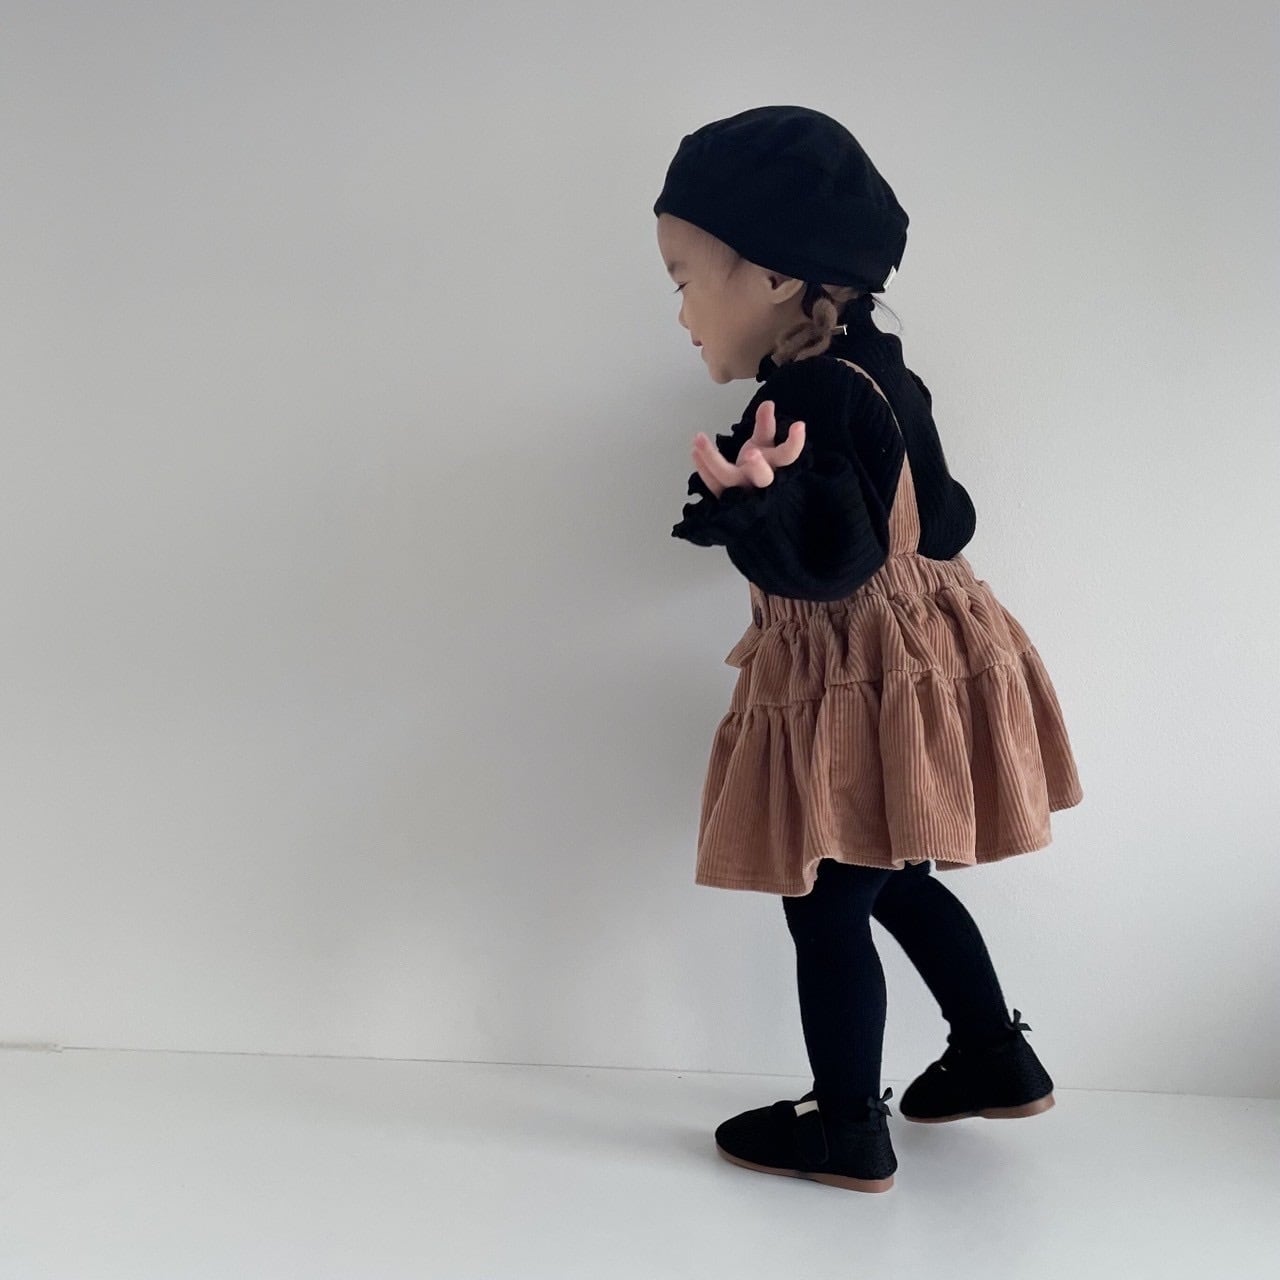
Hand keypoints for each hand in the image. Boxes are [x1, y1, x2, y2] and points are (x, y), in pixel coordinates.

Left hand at [691, 400, 806, 497]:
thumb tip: (768, 403)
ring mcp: (742, 491)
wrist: (748, 497)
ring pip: (728, 477)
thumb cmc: (758, 467)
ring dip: (712, 458)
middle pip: (762, 476)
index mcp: (775, 467)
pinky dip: (702, 467)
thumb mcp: (764, 445)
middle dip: (757, 465)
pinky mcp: (725, 497)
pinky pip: (712, 483)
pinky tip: (694, 450)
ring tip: (699, 437)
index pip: (789, 455)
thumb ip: (765, 426)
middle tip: (751, 452)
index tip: (798, 425)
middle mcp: (760, 482)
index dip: (795, 442)